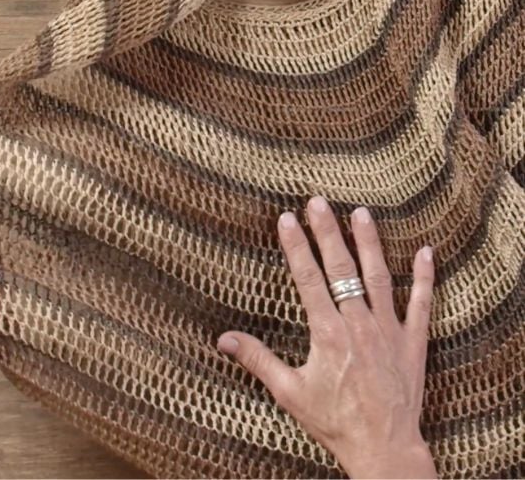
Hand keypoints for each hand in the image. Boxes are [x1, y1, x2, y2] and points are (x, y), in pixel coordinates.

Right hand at [217, 197, 436, 478]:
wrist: (383, 448)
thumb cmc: (334, 421)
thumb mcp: (288, 392)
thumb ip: (257, 360)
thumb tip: (222, 339)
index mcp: (327, 332)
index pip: (308, 278)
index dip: (296, 246)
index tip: (286, 218)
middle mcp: (359, 323)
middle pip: (342, 268)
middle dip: (328, 232)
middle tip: (319, 201)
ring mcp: (389, 330)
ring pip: (380, 276)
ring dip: (370, 243)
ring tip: (362, 213)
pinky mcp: (412, 342)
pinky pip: (422, 304)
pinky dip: (425, 277)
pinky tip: (426, 252)